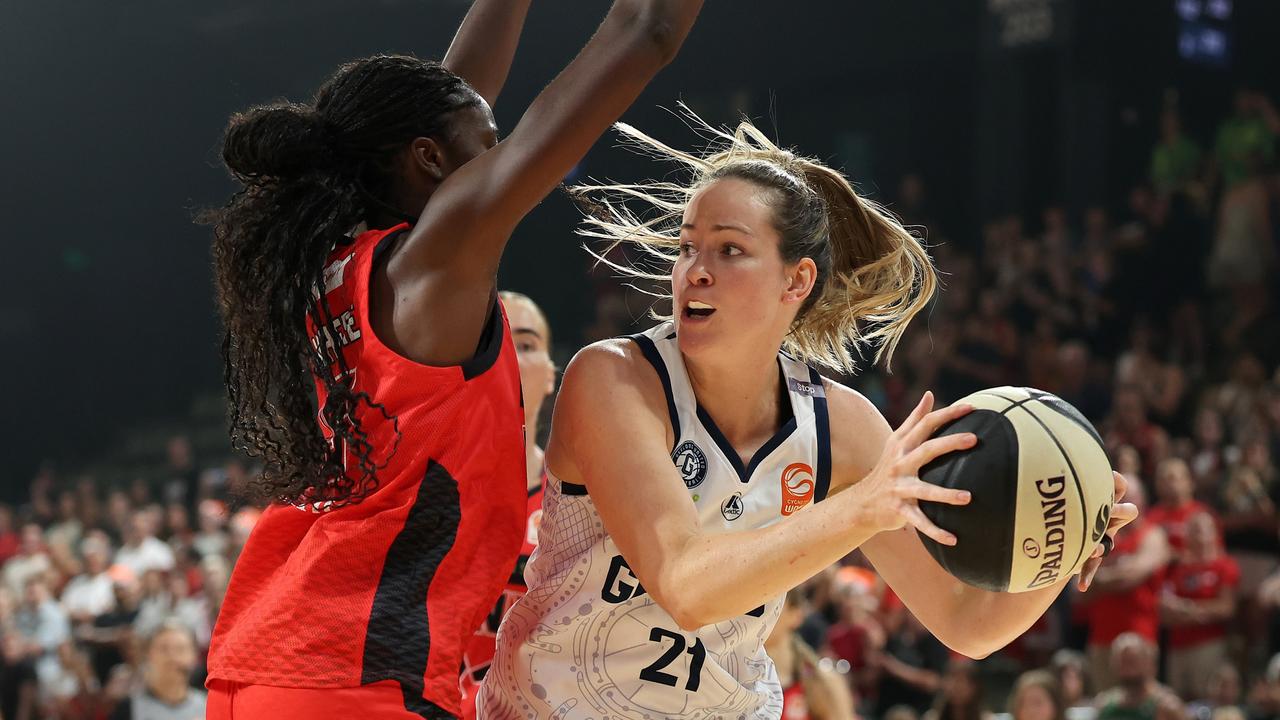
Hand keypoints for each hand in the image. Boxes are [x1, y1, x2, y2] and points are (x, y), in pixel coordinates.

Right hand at [853, 392, 974, 545]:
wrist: (862, 502)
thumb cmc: (887, 468)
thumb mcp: (897, 442)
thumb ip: (915, 419)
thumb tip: (929, 395)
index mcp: (902, 446)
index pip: (925, 425)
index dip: (947, 414)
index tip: (971, 408)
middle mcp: (900, 464)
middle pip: (926, 450)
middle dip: (949, 443)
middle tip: (974, 439)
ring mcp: (899, 488)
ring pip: (924, 490)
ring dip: (945, 494)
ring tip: (967, 498)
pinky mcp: (899, 510)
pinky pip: (919, 522)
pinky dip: (935, 531)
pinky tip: (954, 539)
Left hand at [1077, 471, 1138, 590]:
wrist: (1063, 534)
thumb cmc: (1067, 506)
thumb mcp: (1071, 492)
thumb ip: (1075, 479)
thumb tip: (1076, 463)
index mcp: (1106, 500)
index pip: (1119, 485)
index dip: (1117, 482)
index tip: (1111, 477)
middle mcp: (1109, 519)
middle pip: (1125, 511)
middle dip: (1119, 510)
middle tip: (1111, 508)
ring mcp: (1102, 537)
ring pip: (1106, 542)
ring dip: (1099, 544)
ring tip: (1093, 549)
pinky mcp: (1090, 555)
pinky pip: (1090, 565)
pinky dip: (1087, 574)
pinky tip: (1082, 586)